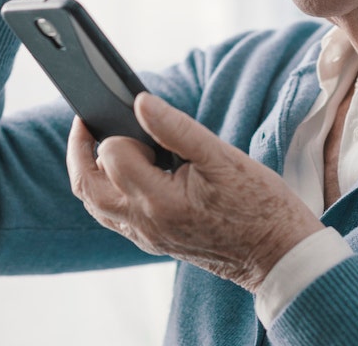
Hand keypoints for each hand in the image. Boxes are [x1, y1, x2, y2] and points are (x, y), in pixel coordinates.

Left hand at [66, 93, 324, 291]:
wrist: (278, 255)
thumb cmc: (258, 204)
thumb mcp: (222, 157)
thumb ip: (176, 128)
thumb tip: (140, 102)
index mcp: (159, 201)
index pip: (112, 156)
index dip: (120, 132)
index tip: (135, 113)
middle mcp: (145, 224)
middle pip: (86, 187)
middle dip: (79, 151)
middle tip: (86, 121)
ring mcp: (147, 237)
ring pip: (96, 206)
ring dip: (90, 174)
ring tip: (101, 141)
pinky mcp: (154, 243)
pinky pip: (114, 218)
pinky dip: (108, 192)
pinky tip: (125, 171)